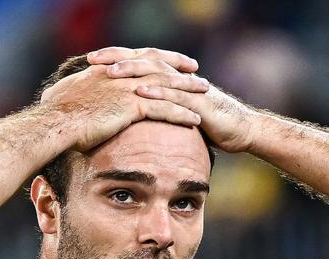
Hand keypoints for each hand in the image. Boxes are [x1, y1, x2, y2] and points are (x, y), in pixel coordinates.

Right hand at [39, 55, 209, 151]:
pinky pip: (163, 110)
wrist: (54, 123)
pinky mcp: (131, 106)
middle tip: (196, 71)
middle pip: (156, 67)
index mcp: (106, 69)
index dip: (154, 58)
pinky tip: (195, 120)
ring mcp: (126, 89)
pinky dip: (181, 114)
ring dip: (186, 90)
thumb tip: (65, 94)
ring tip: (205, 94)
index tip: (169, 61)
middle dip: (178, 68)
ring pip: (165, 86)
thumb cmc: (55, 113)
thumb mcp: (63, 94)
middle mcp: (119, 74)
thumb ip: (73, 90)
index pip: (136, 58)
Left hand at [88, 46, 256, 153]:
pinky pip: (175, 95)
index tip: (89, 60)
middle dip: (117, 59)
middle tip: (92, 60)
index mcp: (169, 78)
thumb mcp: (175, 114)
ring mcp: (188, 88)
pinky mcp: (198, 102)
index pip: (137, 61)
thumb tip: (129, 117)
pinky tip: (141, 93)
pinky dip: (157, 92)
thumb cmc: (207, 123)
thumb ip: (155, 110)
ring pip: (157, 74)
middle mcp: (177, 78)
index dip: (114, 58)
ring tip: (111, 73)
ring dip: (133, 72)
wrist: (240, 129)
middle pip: (143, 61)